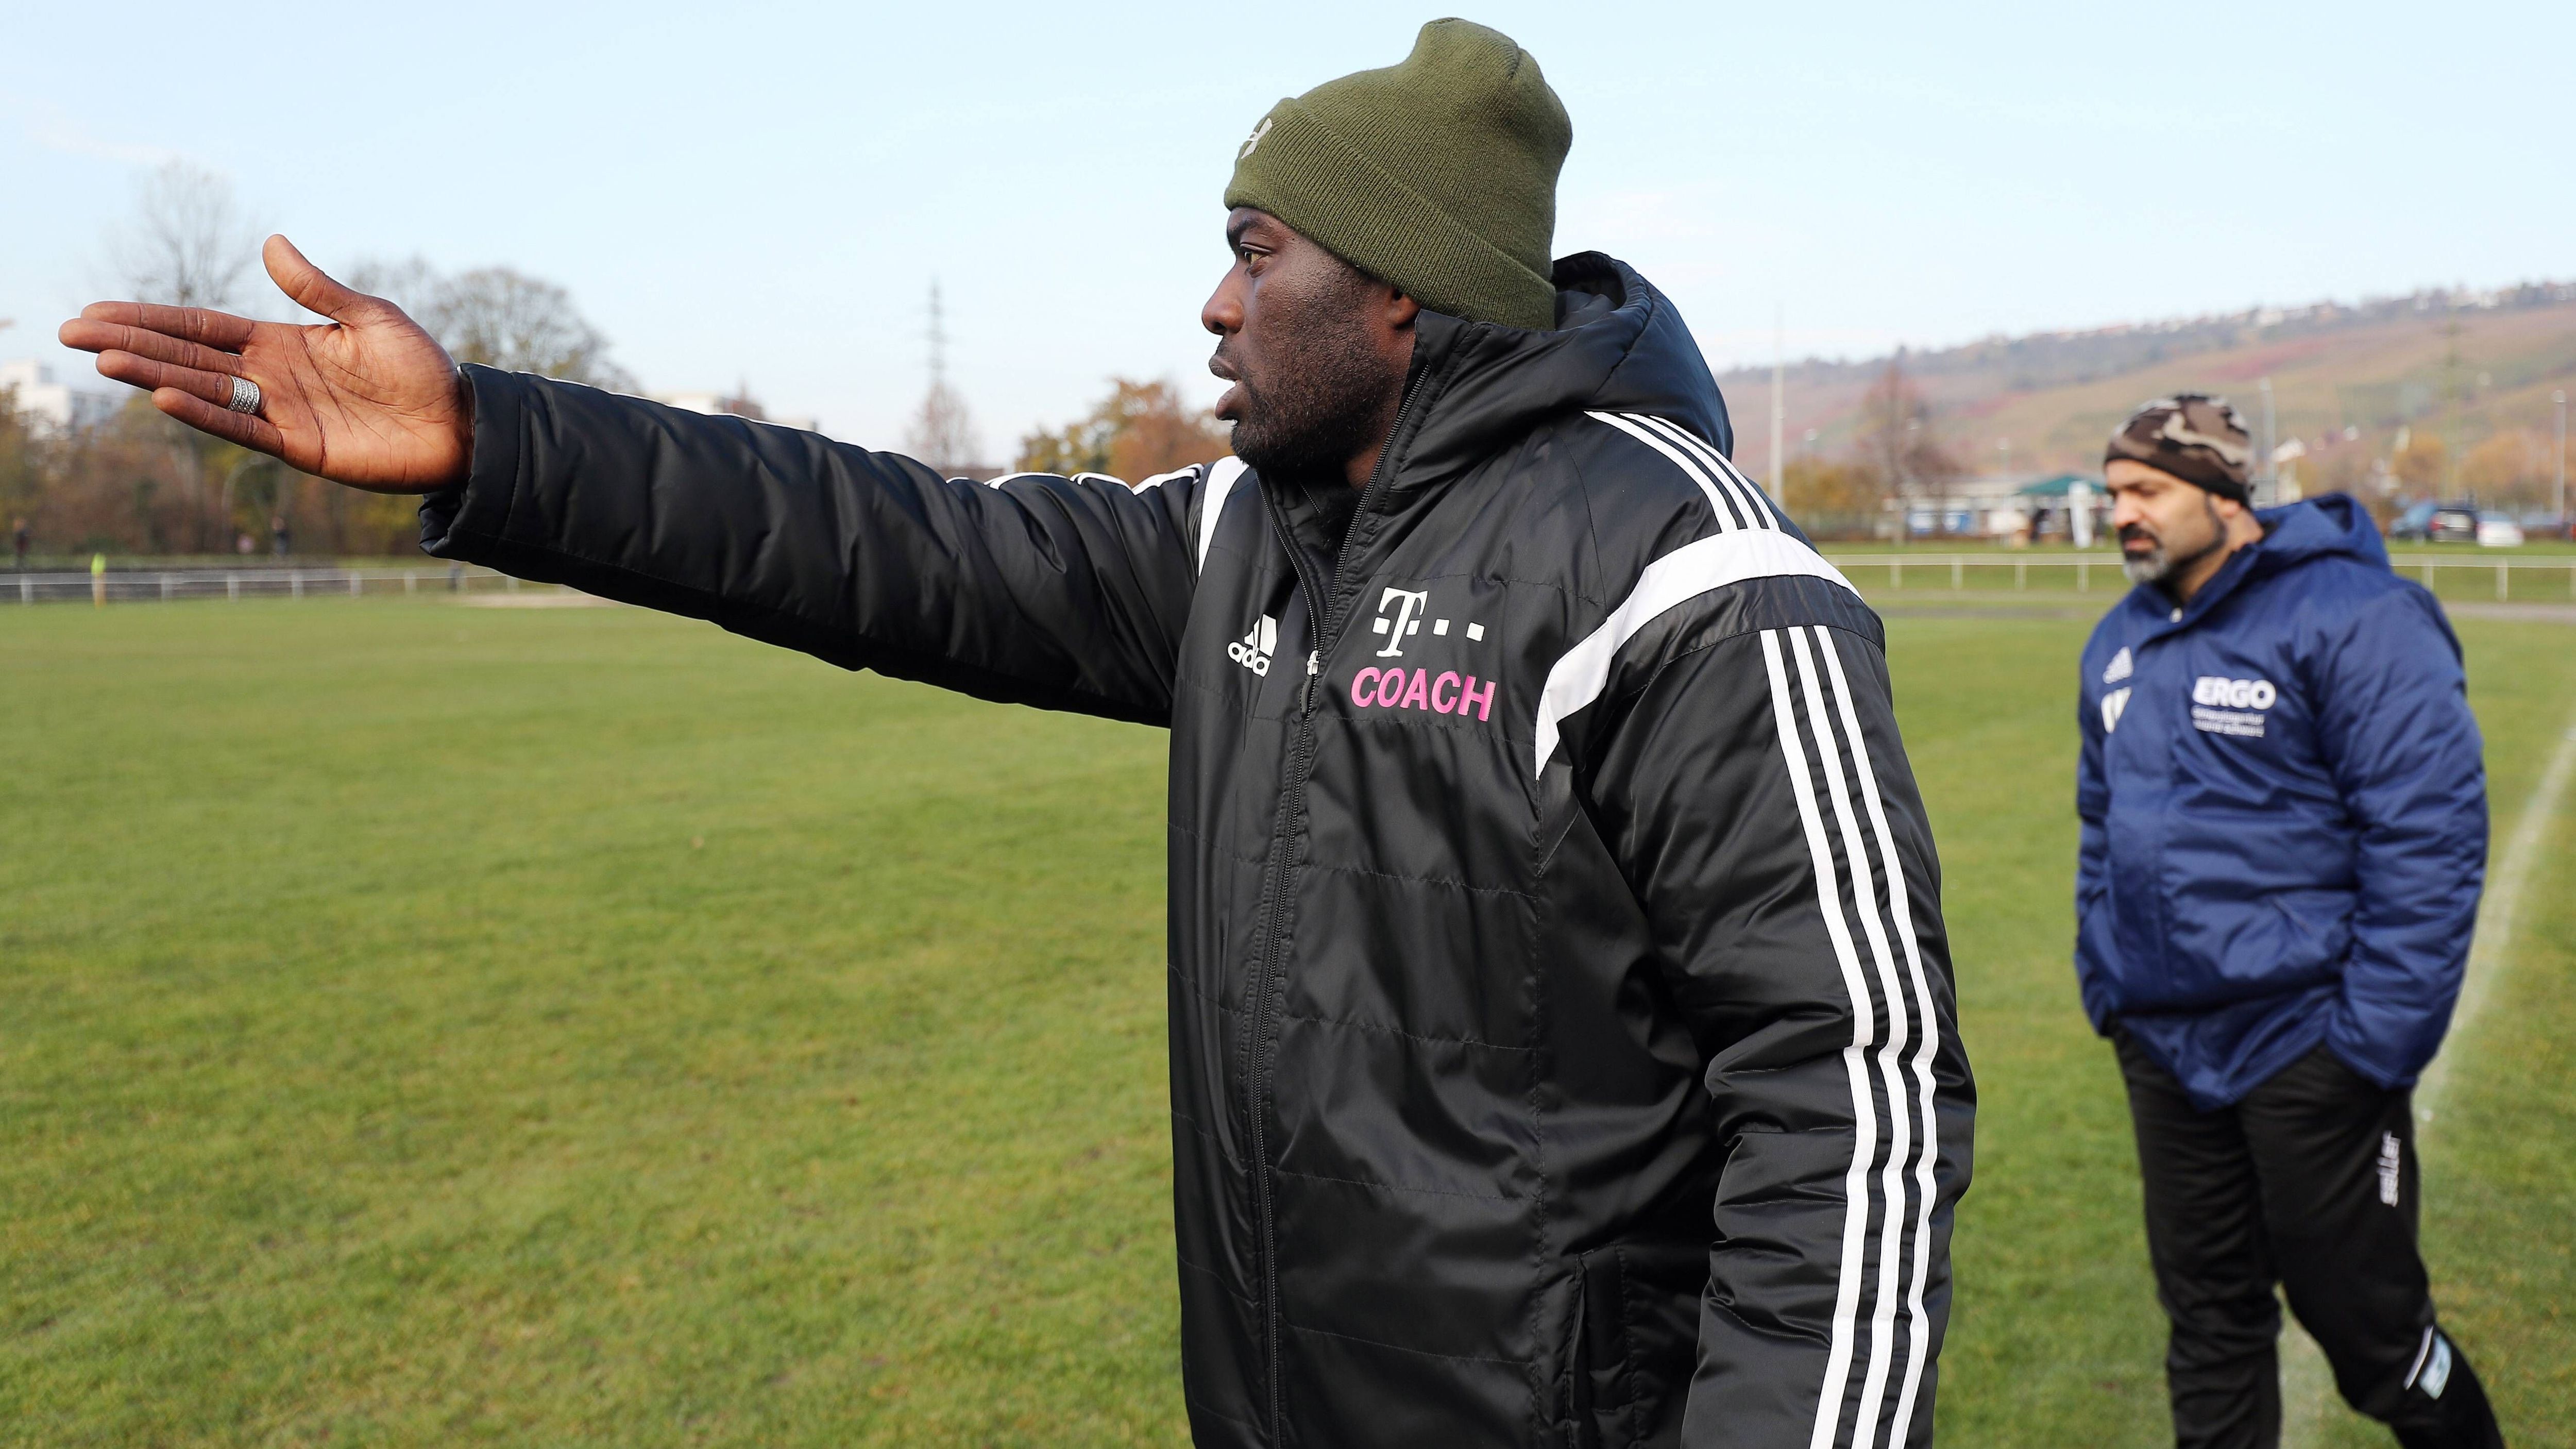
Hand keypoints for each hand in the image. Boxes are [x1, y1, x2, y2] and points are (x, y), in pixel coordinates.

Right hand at [60, 235, 470, 492]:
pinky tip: (166, 397)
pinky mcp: (301, 448)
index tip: (97, 311)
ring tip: (104, 360)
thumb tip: (271, 243)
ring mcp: (282, 413)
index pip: (202, 329)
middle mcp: (272, 378)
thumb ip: (318, 287)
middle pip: (187, 358)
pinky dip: (206, 414)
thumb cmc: (422, 369)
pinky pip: (244, 428)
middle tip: (71, 333)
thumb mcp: (370, 316)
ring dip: (154, 376)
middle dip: (131, 344)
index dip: (151, 320)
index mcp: (282, 343)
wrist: (461, 422)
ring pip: (204, 391)